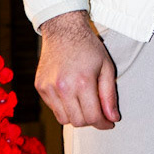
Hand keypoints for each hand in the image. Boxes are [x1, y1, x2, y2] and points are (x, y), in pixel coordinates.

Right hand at [36, 11, 120, 129]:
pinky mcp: (40, 87)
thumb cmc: (88, 47)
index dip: (103, 124)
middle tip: (99, 113)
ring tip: (85, 103)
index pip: (93, 117)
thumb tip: (113, 119)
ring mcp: (49, 88)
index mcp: (82, 82)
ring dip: (77, 116)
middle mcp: (63, 87)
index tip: (109, 123)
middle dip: (92, 121)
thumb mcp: (106, 66)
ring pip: (64, 119)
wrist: (63, 29)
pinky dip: (64, 108)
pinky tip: (71, 95)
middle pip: (78, 121)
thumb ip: (109, 95)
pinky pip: (53, 109)